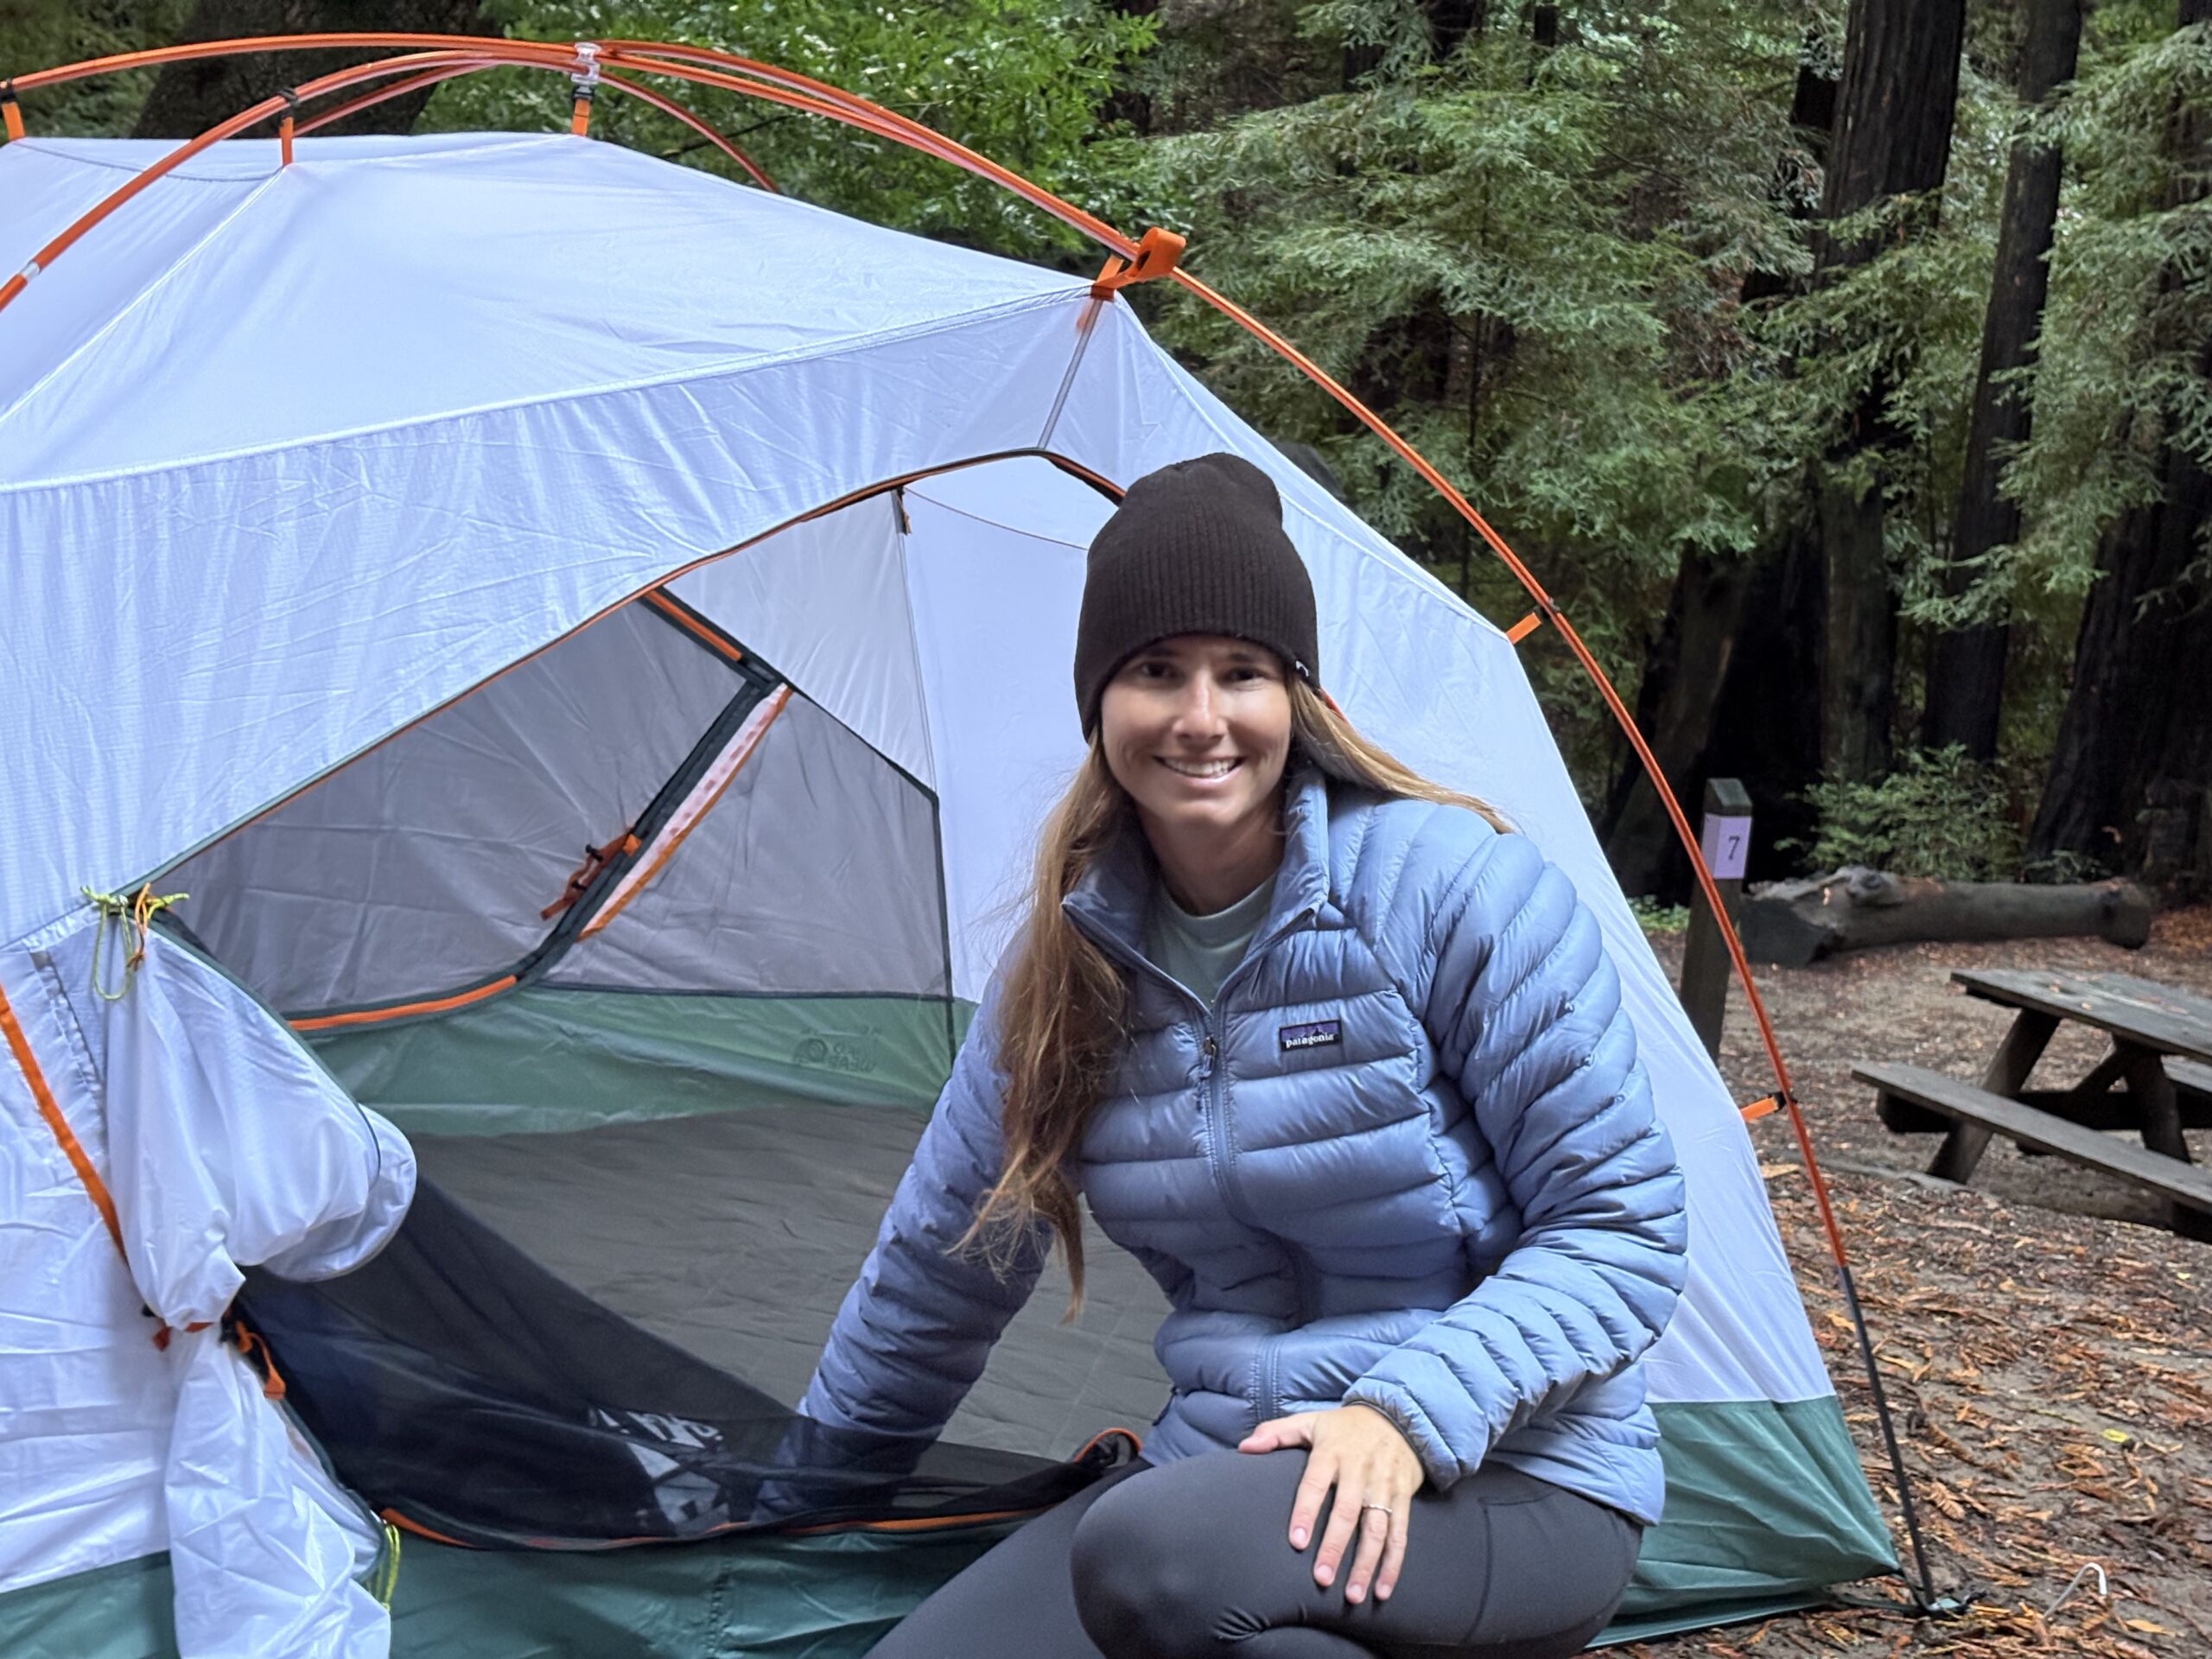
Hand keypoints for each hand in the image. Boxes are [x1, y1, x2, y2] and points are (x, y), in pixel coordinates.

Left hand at [1238, 1403, 1421, 1604]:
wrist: (1398, 1417)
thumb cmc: (1344, 1427)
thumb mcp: (1310, 1422)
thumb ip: (1276, 1433)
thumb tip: (1244, 1448)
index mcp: (1332, 1452)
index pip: (1314, 1484)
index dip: (1306, 1512)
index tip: (1296, 1541)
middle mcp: (1360, 1470)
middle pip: (1347, 1512)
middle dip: (1334, 1547)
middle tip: (1322, 1578)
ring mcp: (1384, 1486)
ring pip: (1376, 1529)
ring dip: (1366, 1564)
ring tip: (1353, 1595)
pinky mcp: (1403, 1497)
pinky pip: (1400, 1534)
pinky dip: (1393, 1564)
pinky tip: (1382, 1590)